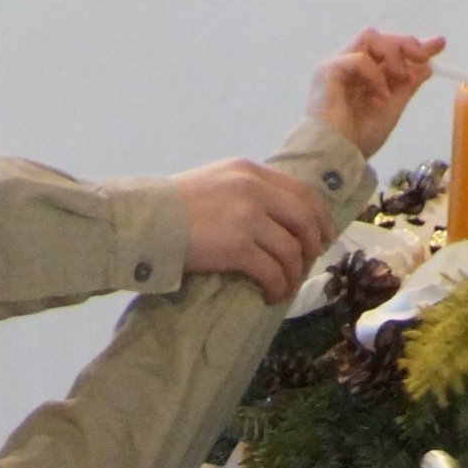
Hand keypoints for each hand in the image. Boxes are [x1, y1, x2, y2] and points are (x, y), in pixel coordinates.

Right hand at [176, 157, 333, 302]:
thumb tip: (273, 218)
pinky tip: (270, 295)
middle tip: (308, 265)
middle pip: (305, 219)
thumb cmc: (171, 207)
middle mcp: (254, 189)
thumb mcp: (214, 183)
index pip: (302, 191)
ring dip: (294, 274)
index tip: (324, 236)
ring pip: (292, 250)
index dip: (319, 217)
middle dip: (313, 247)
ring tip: (284, 287)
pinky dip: (278, 287)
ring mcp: (247, 217)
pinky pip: (273, 271)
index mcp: (250, 171)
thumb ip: (244, 192)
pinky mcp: (238, 247)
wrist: (143, 221)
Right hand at [308, 29, 445, 156]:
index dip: (413, 45)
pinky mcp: (328, 70)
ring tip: (401, 77)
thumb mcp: (392, 109)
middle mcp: (349, 65)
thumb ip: (407, 86)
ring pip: (368, 38)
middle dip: (404, 43)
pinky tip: (381, 94)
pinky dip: (376, 74)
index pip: (388, 50)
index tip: (439, 44)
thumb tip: (427, 67)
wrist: (337, 155)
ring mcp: (337, 66)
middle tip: (422, 57)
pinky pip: (359, 59)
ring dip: (392, 54)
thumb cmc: (359, 138)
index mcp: (362, 74)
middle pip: (378, 37)